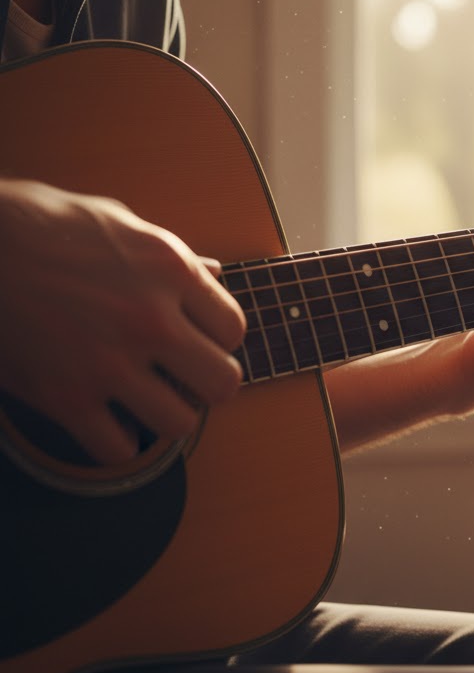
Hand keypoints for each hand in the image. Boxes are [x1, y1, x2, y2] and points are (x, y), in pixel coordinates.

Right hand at [0, 179, 245, 464]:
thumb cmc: (40, 224)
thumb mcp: (119, 223)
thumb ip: (173, 256)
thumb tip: (213, 274)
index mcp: (169, 272)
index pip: (234, 328)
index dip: (219, 336)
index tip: (199, 337)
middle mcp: (149, 320)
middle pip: (223, 382)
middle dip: (208, 382)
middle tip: (187, 376)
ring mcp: (108, 363)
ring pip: (179, 423)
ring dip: (167, 414)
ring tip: (149, 398)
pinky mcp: (64, 398)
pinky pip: (118, 449)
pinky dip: (116, 441)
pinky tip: (106, 419)